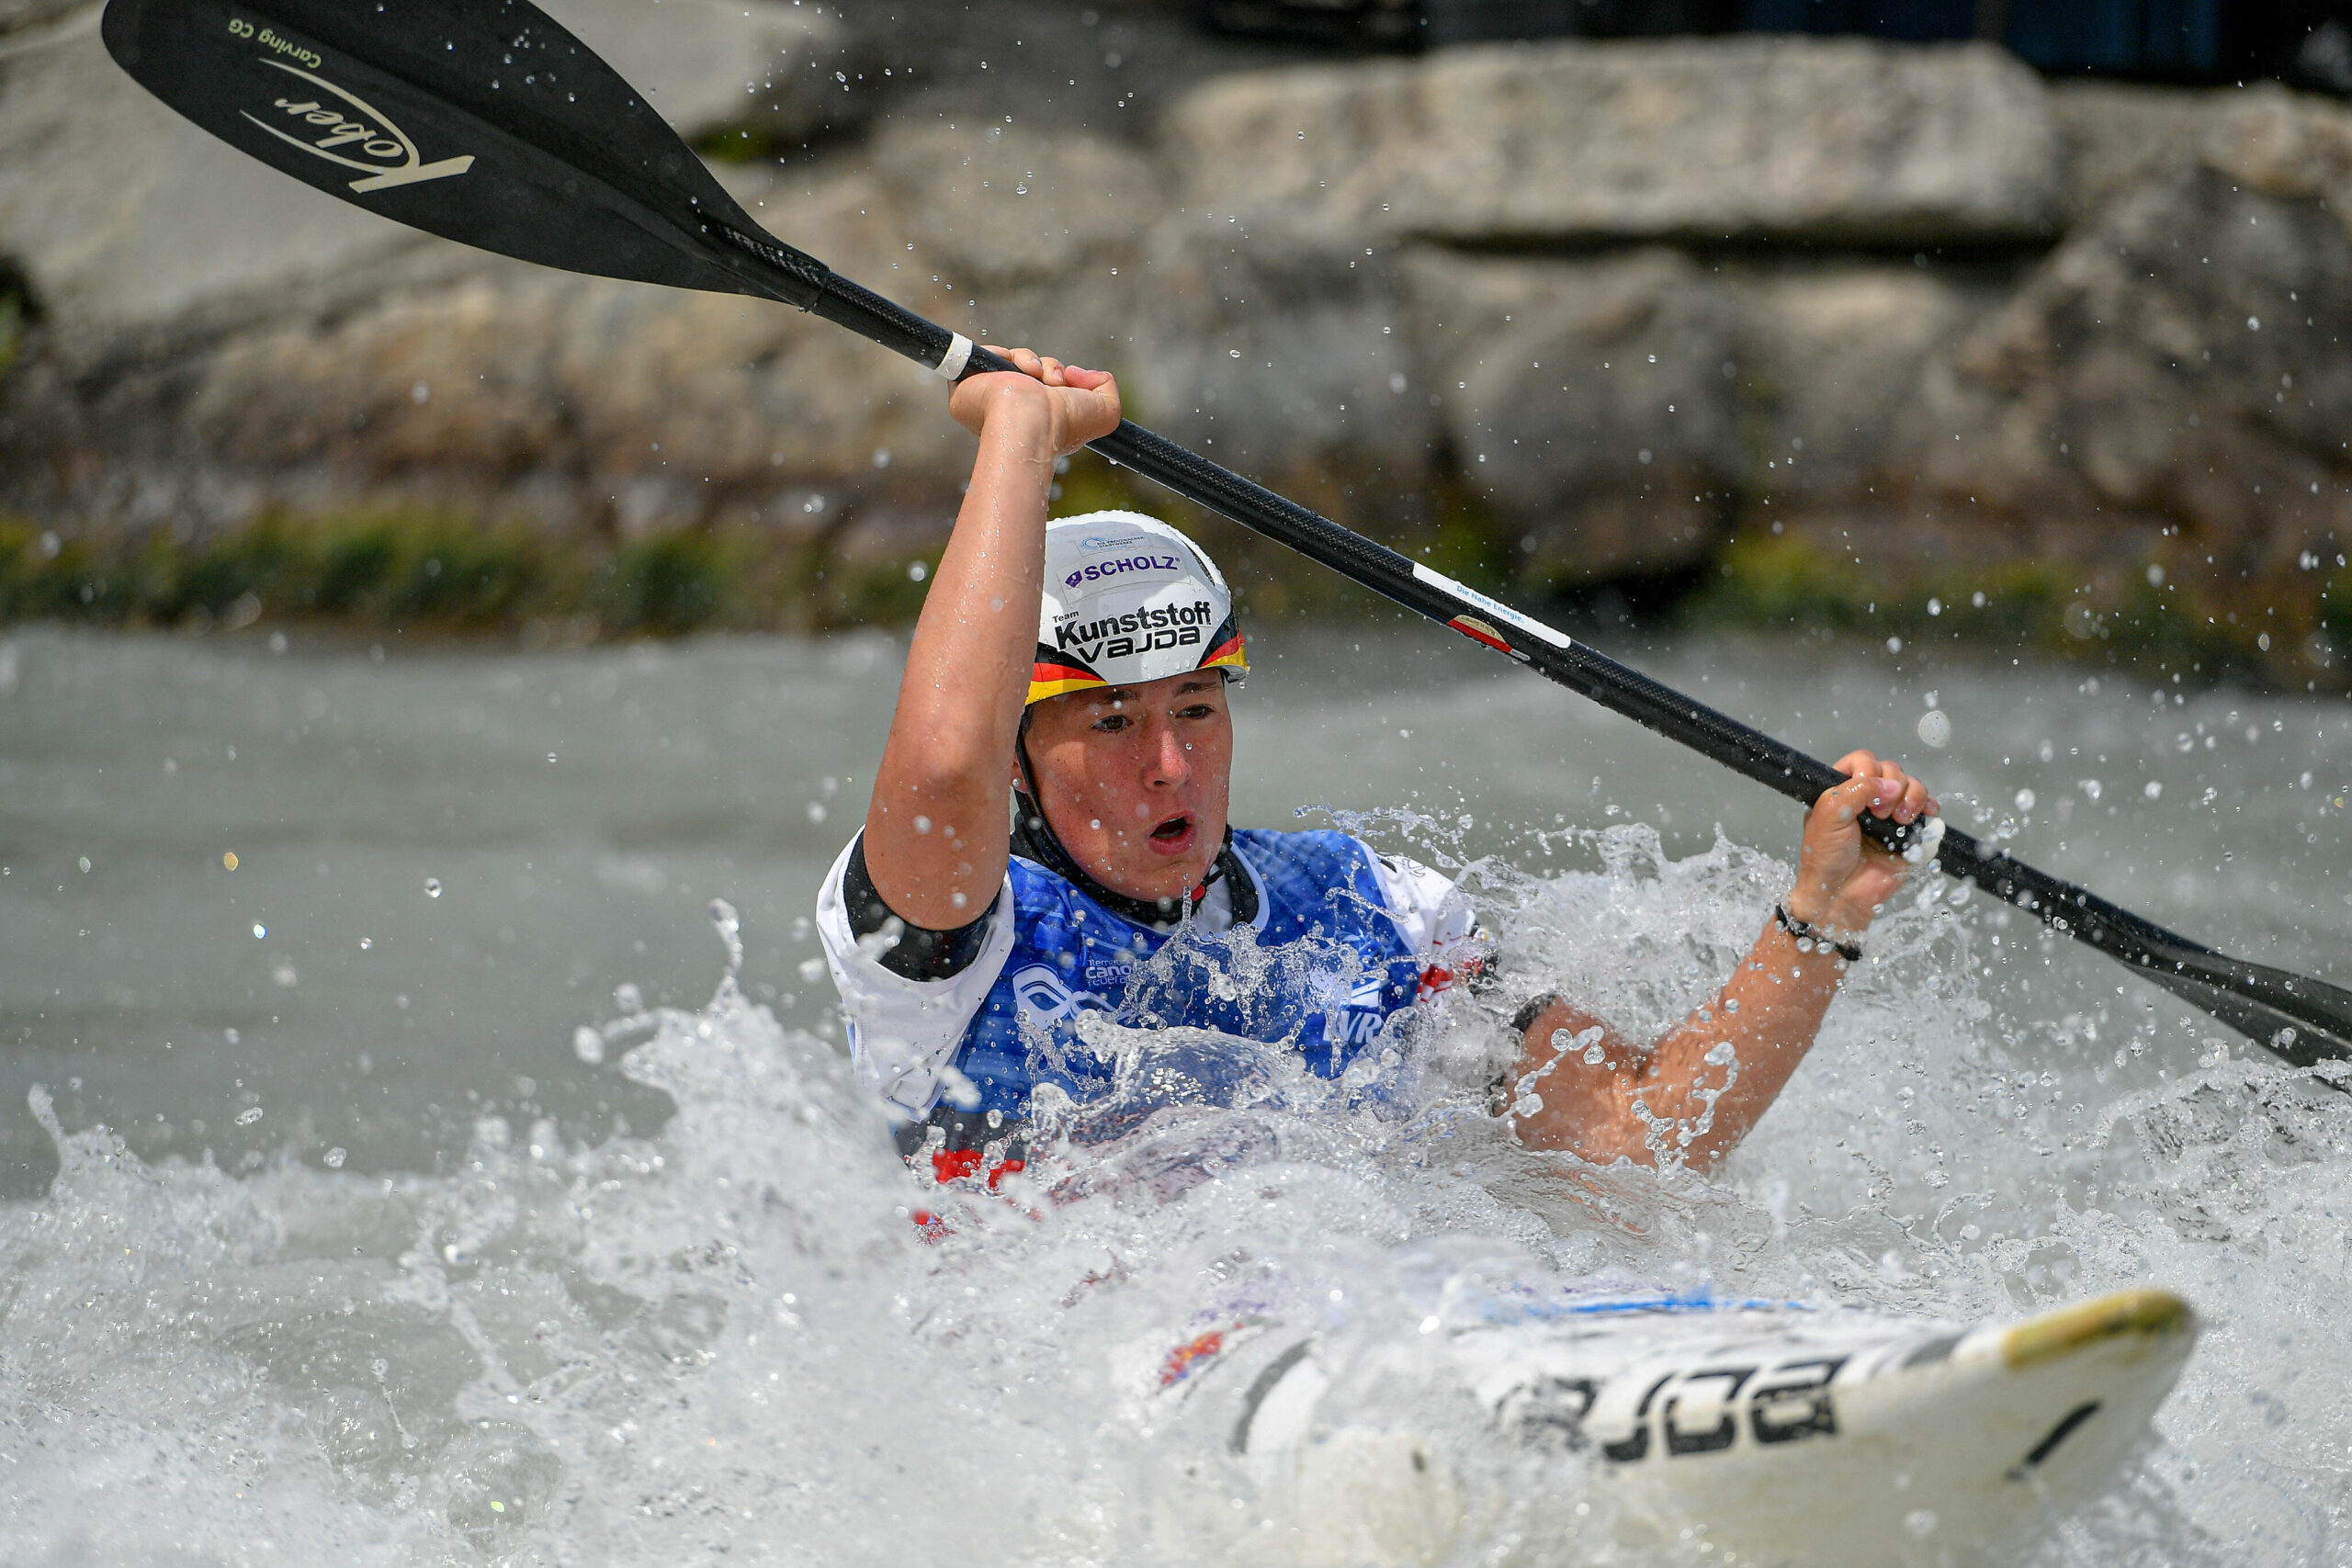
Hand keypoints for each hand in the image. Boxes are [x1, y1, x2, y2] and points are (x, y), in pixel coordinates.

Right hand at [948, 347, 1120, 456]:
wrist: (1031, 423)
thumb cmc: (1064, 425)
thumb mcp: (1106, 412)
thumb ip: (1107, 388)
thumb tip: (1082, 375)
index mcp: (1036, 417)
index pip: (1046, 385)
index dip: (1060, 377)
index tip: (1069, 385)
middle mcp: (1011, 407)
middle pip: (1031, 368)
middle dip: (1048, 368)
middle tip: (1056, 383)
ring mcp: (988, 395)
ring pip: (1012, 359)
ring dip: (1030, 360)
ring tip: (1037, 377)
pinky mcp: (966, 384)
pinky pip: (986, 353)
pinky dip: (1004, 354)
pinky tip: (1016, 370)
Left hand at [1786, 750, 1937, 934]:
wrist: (1840, 895)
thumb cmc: (1825, 857)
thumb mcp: (1829, 814)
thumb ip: (1857, 789)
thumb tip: (1893, 784)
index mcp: (1842, 789)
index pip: (1863, 760)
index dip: (1869, 770)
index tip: (1866, 795)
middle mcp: (1866, 798)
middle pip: (1892, 770)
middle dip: (1892, 787)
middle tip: (1879, 814)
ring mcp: (1889, 814)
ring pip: (1912, 786)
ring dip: (1912, 797)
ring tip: (1900, 820)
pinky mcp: (1908, 832)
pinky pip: (1927, 809)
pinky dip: (1929, 807)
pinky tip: (1924, 815)